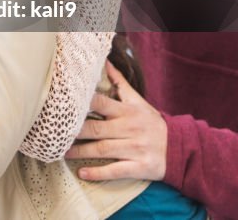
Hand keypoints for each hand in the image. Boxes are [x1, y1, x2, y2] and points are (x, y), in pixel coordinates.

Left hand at [64, 61, 167, 181]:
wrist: (181, 148)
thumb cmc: (153, 123)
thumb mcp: (139, 102)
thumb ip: (120, 84)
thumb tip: (105, 63)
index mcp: (127, 111)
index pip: (101, 103)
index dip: (82, 104)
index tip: (64, 105)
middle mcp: (129, 129)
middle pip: (97, 129)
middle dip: (75, 131)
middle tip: (57, 133)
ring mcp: (134, 149)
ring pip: (102, 150)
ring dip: (81, 152)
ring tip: (63, 152)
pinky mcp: (139, 167)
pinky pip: (116, 170)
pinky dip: (98, 173)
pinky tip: (82, 173)